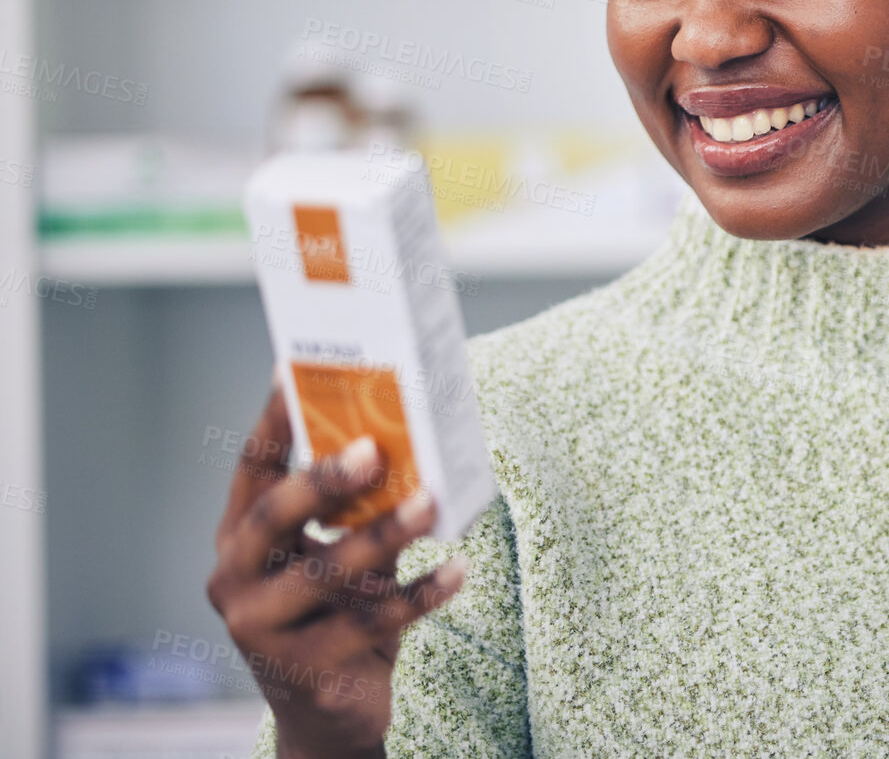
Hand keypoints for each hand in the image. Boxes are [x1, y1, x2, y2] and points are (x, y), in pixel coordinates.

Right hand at [206, 386, 464, 758]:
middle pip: (273, 518)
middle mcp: (235, 579)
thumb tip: (416, 447)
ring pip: (325, 572)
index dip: (273, 420)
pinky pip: (371, 621)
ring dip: (384, 533)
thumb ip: (357, 511)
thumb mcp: (337, 554)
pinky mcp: (304, 668)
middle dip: (325, 480)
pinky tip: (458, 569)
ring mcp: (261, 628)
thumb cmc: (337, 611)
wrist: (328, 712)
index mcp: (238, 538)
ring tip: (430, 503)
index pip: (251, 468)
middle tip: (376, 449)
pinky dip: (421, 592)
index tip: (294, 370)